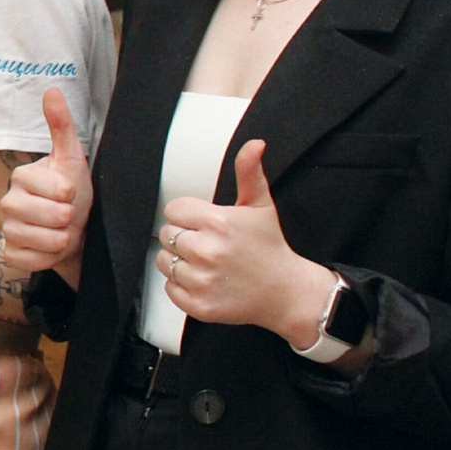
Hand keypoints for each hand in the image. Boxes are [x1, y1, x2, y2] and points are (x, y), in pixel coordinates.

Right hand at [1, 87, 91, 278]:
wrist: (77, 234)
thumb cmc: (75, 196)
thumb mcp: (73, 160)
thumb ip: (61, 127)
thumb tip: (52, 90)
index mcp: (22, 176)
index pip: (54, 187)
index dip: (70, 193)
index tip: (71, 193)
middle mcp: (8, 201)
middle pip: (44, 215)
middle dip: (67, 219)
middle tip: (70, 216)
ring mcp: (6, 229)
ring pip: (38, 239)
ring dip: (59, 240)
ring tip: (62, 233)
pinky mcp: (9, 253)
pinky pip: (27, 260)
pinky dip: (46, 258)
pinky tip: (50, 249)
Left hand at [156, 140, 334, 343]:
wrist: (286, 292)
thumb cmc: (270, 247)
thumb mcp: (261, 205)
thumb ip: (249, 172)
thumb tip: (254, 144)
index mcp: (219, 223)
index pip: (174, 210)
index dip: (189, 216)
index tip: (206, 224)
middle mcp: (208, 251)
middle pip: (168, 235)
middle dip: (186, 238)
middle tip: (210, 245)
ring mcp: (202, 280)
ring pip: (164, 261)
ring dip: (181, 262)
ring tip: (208, 263)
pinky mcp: (198, 304)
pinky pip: (169, 288)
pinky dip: (182, 286)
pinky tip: (206, 280)